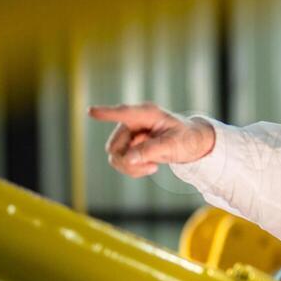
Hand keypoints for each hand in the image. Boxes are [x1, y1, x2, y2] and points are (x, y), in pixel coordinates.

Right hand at [89, 102, 215, 177]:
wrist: (189, 142)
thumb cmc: (185, 138)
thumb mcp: (173, 145)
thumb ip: (151, 150)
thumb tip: (128, 159)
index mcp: (148, 114)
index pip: (124, 113)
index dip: (107, 113)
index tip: (91, 111)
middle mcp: (133, 122)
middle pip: (115, 145)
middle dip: (129, 160)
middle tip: (152, 166)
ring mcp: (128, 134)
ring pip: (114, 156)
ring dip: (131, 167)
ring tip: (152, 167)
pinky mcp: (128, 146)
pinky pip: (119, 162)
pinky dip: (132, 169)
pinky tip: (149, 167)